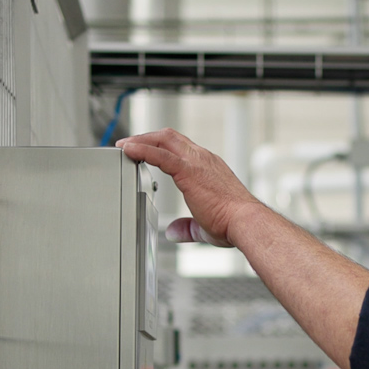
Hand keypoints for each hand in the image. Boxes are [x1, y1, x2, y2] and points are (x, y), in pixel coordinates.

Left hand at [116, 129, 263, 248]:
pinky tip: (128, 150)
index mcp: (208, 167)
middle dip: (147, 138)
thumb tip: (172, 231)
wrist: (245, 222)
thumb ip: (186, 227)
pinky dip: (141, 149)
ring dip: (140, 140)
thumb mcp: (204, 226)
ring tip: (123, 146)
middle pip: (169, 136)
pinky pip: (160, 154)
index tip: (146, 151)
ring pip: (163, 139)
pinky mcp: (189, 171)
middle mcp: (203, 159)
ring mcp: (197, 162)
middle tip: (128, 144)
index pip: (181, 147)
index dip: (161, 147)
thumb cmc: (232, 223)